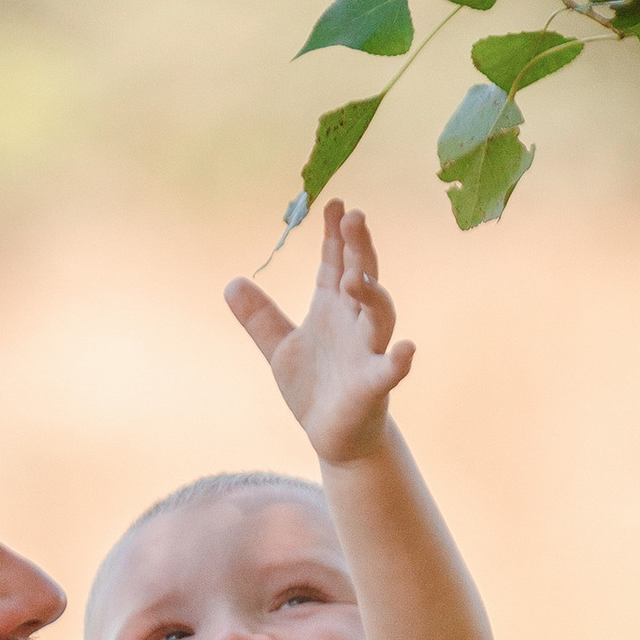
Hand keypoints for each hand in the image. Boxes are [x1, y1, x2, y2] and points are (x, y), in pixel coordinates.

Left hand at [224, 200, 412, 464]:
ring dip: (372, 295)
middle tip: (354, 218)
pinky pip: (389, 371)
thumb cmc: (314, 388)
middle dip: (359, 249)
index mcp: (333, 308)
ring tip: (356, 277)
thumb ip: (260, 318)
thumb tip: (231, 283)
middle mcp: (354, 323)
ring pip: (379, 317)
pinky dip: (399, 360)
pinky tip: (407, 349)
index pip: (336, 262)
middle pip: (362, 277)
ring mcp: (368, 353)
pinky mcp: (373, 387)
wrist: (333, 438)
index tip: (334, 202)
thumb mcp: (280, 349)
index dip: (336, 234)